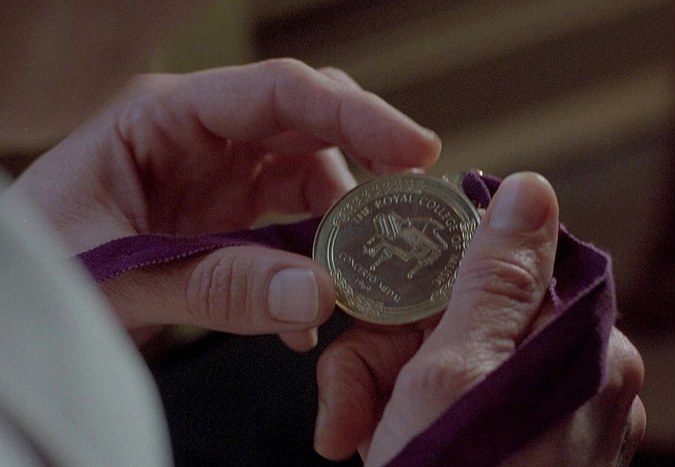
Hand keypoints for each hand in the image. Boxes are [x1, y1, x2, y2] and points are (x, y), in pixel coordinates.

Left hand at [7, 59, 439, 350]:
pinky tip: (306, 314)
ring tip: (359, 278)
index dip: (354, 115)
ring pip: (312, 178)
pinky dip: (314, 267)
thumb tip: (319, 295)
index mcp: (165, 118)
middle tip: (412, 206)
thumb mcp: (118, 277)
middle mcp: (203, 138)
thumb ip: (216, 285)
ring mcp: (220, 178)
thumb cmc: (40, 272)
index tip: (415, 149)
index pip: (277, 92)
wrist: (14, 310)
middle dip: (368, 159)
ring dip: (345, 227)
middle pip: (309, 124)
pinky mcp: (230, 220)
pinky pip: (294, 229)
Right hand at [315, 173, 644, 464]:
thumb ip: (497, 278)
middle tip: (347, 406)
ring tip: (356, 439)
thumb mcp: (464, 374)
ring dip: (385, 392)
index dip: (428, 275)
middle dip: (391, 352)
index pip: (500, 267)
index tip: (378, 295)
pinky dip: (409, 419)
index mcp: (581, 348)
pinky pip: (455, 405)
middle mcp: (575, 378)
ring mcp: (547, 418)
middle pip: (463, 317)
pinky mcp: (518, 448)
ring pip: (448, 362)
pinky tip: (379, 448)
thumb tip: (532, 187)